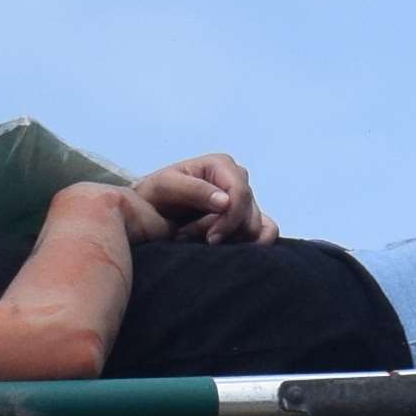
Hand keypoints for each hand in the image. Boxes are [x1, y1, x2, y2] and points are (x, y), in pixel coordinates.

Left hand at [134, 151, 275, 244]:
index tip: (211, 239)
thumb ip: (195, 191)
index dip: (229, 219)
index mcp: (222, 165)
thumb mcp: (165, 187)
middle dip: (222, 231)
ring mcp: (244, 200)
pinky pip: (267, 231)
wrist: (148, 214)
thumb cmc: (154, 196)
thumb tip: (226, 202)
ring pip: (254, 227)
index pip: (241, 194)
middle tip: (189, 237)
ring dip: (227, 241)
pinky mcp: (247, 218)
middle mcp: (237, 179)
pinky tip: (232, 250)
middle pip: (248, 214)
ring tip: (197, 241)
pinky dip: (255, 244)